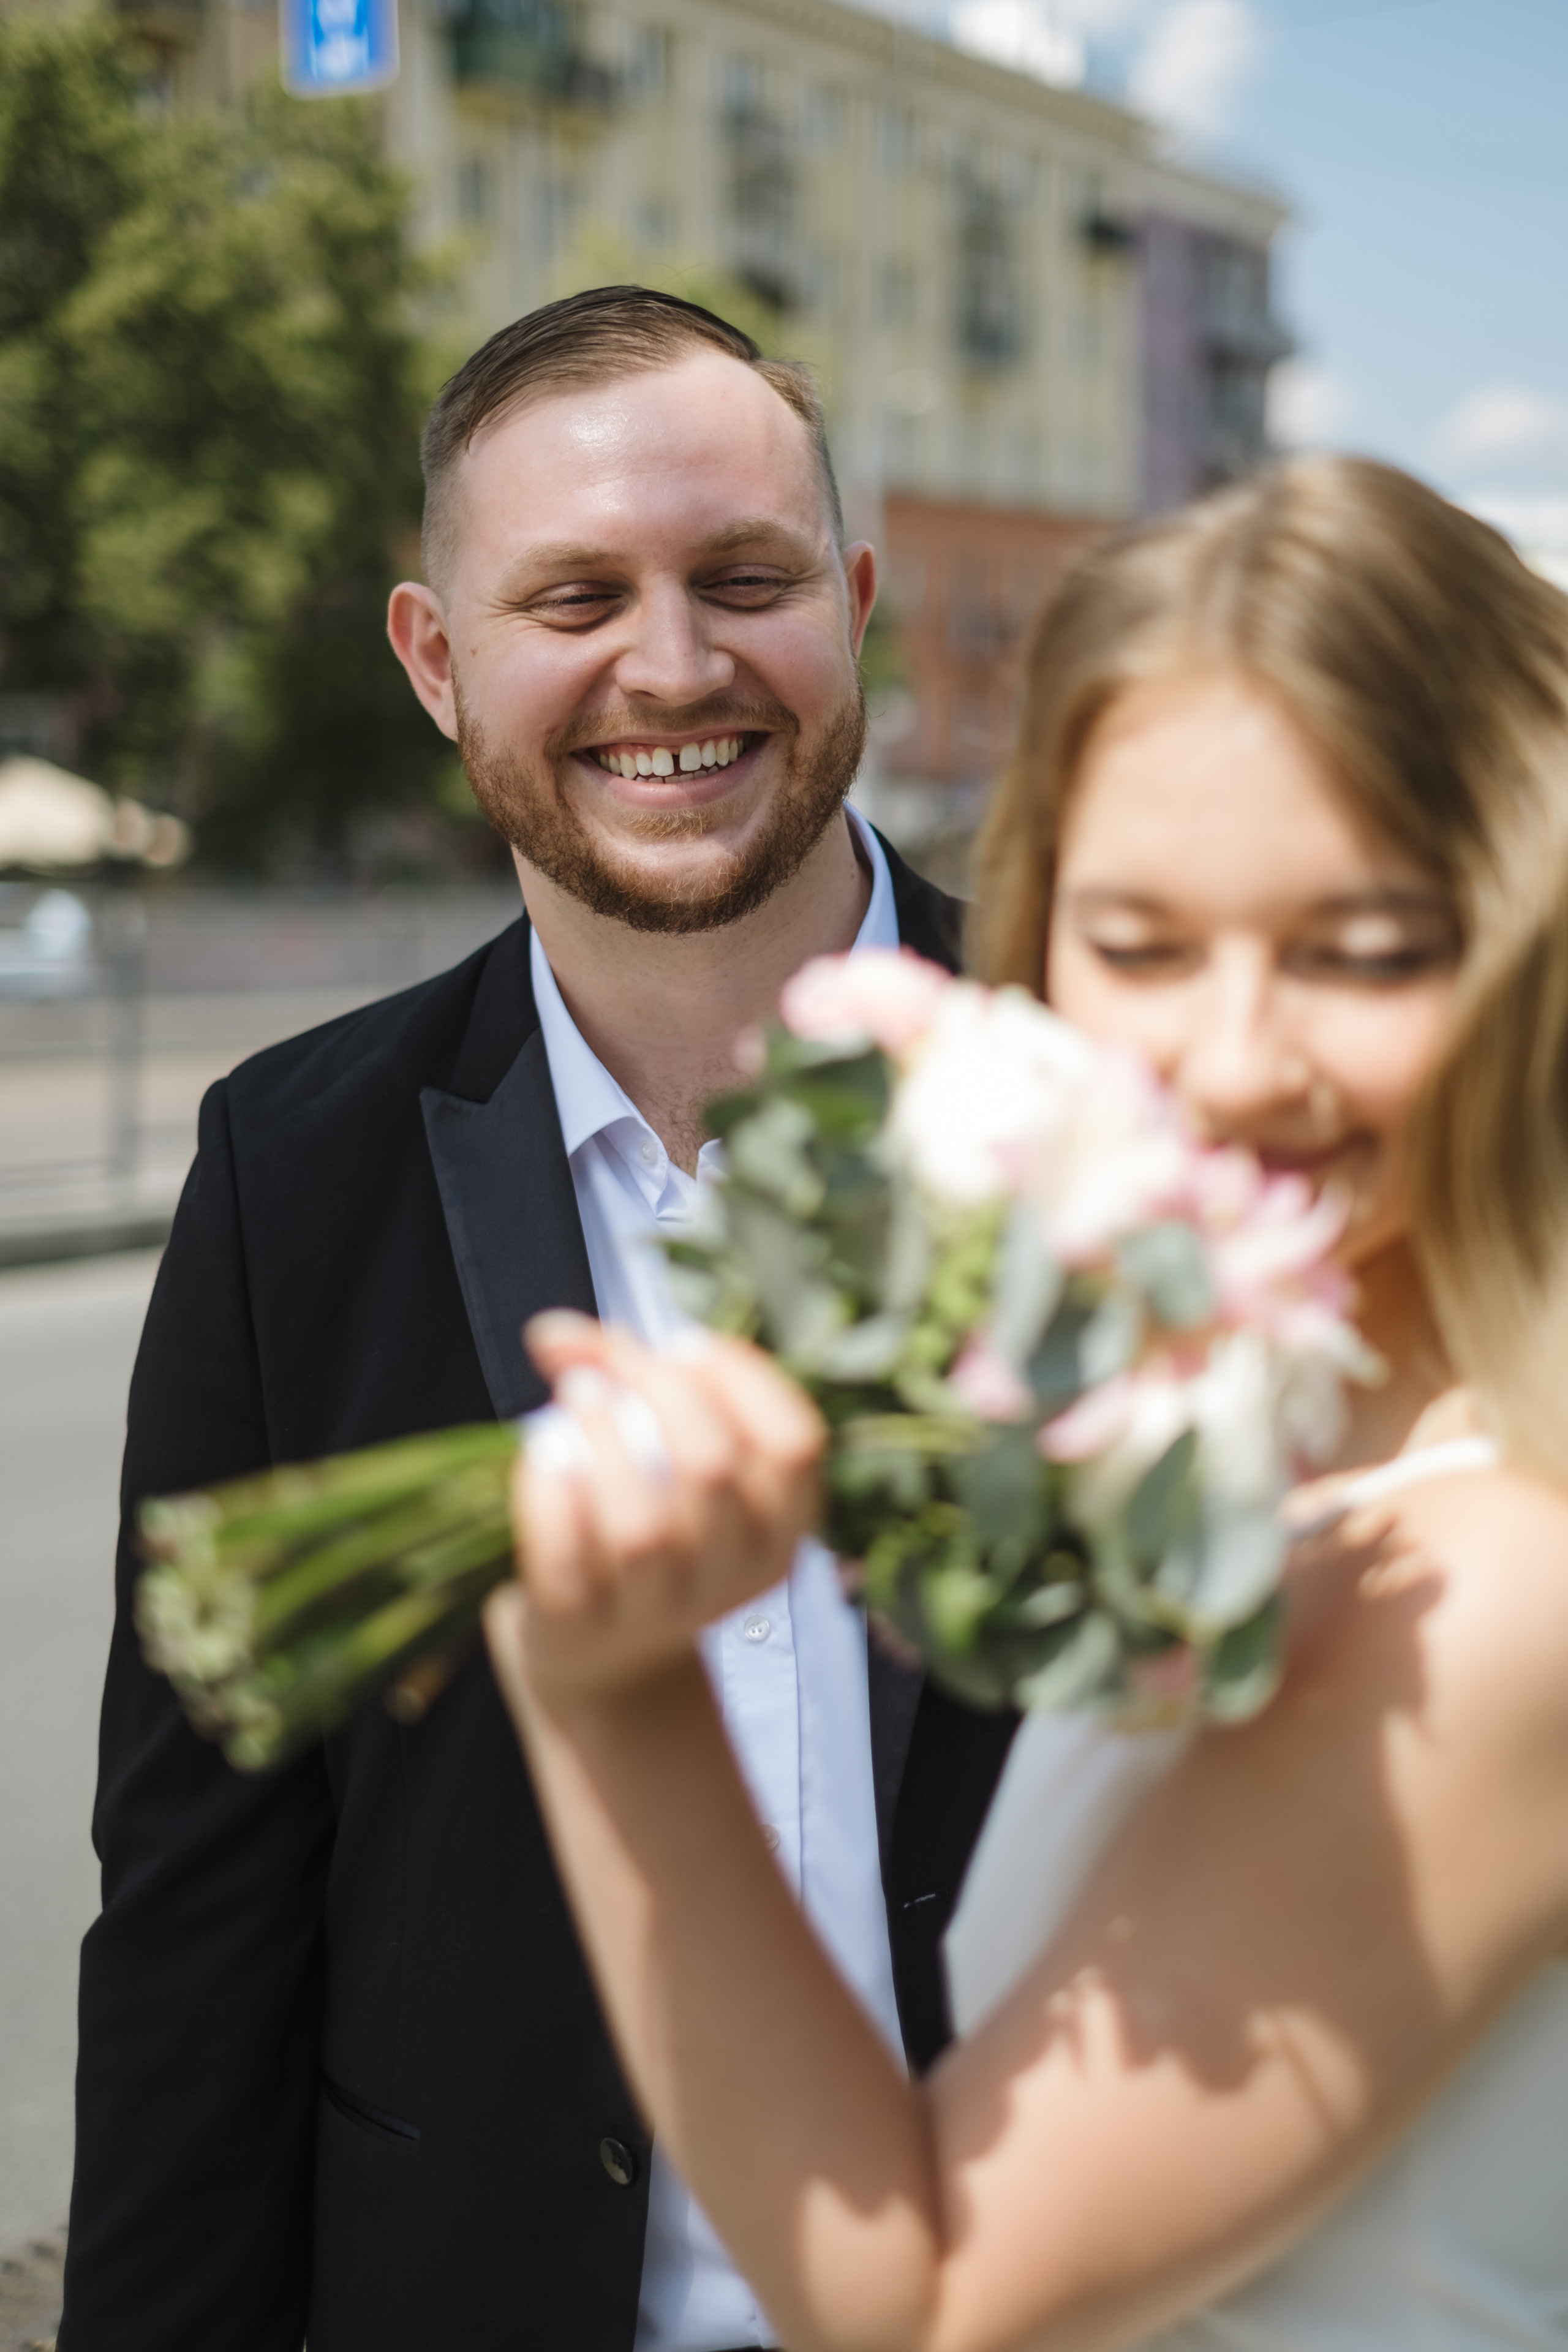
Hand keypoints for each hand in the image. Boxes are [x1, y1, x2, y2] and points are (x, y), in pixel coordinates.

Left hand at [485, 1312, 824, 1713]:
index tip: (685, 1344)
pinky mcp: (584, 1627)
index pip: (795, 1443)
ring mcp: (661, 1610)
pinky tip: (543, 1455)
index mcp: (782, 1526)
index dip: (743, 1378)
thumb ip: (626, 1377)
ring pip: (644, 1526)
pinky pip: (568, 1561)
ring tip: (574, 1402)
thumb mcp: (668, 1457)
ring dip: (604, 1442)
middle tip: (609, 1372)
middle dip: (658, 1393)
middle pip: (715, 1468)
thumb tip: (555, 1334)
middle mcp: (735, 1574)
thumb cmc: (644, 1521)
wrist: (602, 1652)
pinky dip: (550, 1498)